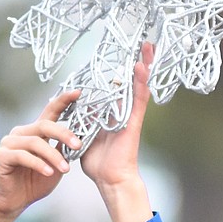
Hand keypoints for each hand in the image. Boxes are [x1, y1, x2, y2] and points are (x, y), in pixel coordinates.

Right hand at [0, 91, 80, 221]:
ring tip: (65, 169)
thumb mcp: (55, 165)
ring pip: (36, 142)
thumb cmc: (34, 183)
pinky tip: (49, 172)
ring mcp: (9, 143)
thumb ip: (63, 151)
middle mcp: (21, 132)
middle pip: (44, 125)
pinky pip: (23, 156)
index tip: (79, 92)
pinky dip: (38, 164)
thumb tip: (80, 138)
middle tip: (78, 145)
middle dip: (64, 134)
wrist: (12, 203)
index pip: (50, 111)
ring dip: (53, 156)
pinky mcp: (1, 156)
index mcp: (35, 132)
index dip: (64, 100)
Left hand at [80, 44, 153, 221]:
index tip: (123, 52)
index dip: (120, 70)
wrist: (109, 179)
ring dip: (143, 65)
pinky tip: (141, 66)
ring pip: (138, 86)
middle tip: (142, 42)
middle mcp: (123, 111)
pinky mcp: (133, 122)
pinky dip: (140, 83)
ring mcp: (130, 116)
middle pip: (131, 82)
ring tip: (147, 46)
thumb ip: (82, 119)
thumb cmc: (98, 161)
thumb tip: (75, 108)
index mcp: (112, 113)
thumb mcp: (85, 134)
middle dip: (136, 62)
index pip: (116, 86)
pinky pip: (138, 99)